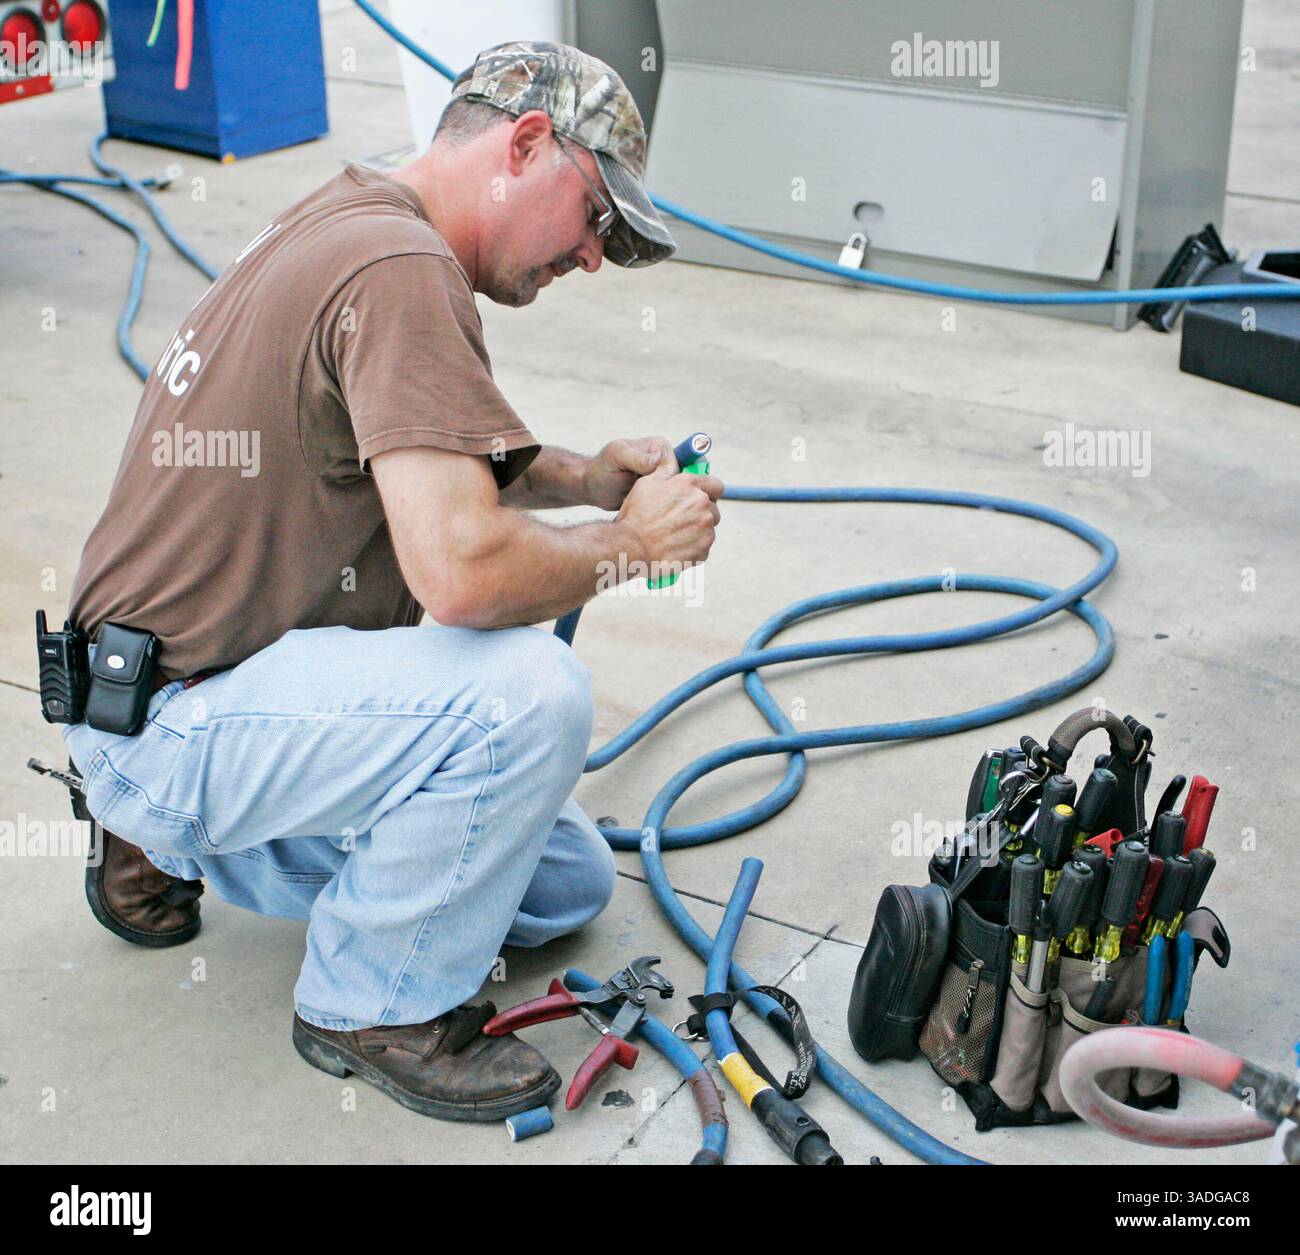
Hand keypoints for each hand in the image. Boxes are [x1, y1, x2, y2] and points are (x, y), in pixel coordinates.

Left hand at [582, 436, 676, 511]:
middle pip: (681, 480)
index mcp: (660, 447)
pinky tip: (647, 514)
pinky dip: (661, 510)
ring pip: (677, 493)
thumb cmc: (601, 469)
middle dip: (667, 492)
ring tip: (644, 507)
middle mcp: (666, 461)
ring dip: (664, 503)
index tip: (650, 489)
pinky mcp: (660, 493)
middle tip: (645, 501)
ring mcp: (664, 478)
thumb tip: (660, 459)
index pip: (678, 463)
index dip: (668, 478)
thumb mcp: (617, 458)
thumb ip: (638, 458)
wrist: (593, 488)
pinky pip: (669, 503)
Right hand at [617, 455, 721, 574]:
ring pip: (708, 528)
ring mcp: (705, 529)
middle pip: (713, 508)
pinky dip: (693, 548)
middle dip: (701, 512)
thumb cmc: (636, 515)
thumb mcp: (647, 483)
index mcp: (691, 486)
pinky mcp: (703, 550)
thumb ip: (666, 470)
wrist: (631, 548)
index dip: (708, 491)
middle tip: (680, 519)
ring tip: (675, 535)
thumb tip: (672, 460)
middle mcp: (703, 505)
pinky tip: (675, 547)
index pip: (716, 485)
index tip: (699, 497)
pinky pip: (703, 547)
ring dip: (697, 530)